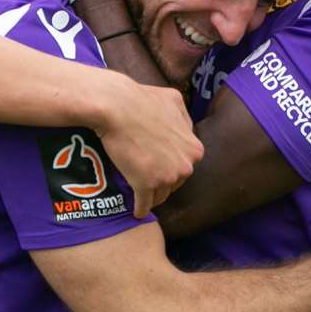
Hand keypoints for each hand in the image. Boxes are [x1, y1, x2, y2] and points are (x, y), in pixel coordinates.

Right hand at [93, 76, 203, 218]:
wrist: (116, 106)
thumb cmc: (141, 100)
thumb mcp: (174, 102)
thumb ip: (184, 119)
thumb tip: (186, 128)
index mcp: (195, 149)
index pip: (184, 165)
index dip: (170, 166)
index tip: (159, 168)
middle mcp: (185, 165)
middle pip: (175, 181)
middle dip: (163, 181)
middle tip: (148, 179)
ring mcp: (167, 177)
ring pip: (161, 194)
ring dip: (152, 196)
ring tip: (142, 196)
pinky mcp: (146, 186)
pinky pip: (145, 204)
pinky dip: (140, 209)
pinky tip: (136, 211)